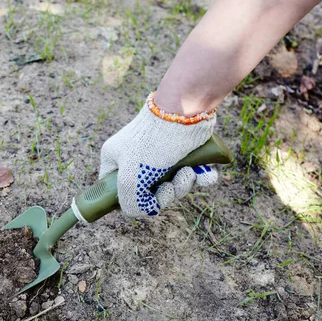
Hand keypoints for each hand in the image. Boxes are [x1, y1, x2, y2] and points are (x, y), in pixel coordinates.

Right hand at [99, 101, 217, 216]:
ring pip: (173, 184)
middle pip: (150, 192)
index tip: (146, 202)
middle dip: (166, 194)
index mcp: (116, 160)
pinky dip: (201, 178)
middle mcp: (137, 157)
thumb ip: (131, 203)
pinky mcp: (185, 150)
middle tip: (171, 185)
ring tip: (188, 173)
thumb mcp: (131, 180)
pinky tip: (205, 174)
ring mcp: (161, 154)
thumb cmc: (151, 145)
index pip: (117, 190)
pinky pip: (193, 174)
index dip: (132, 201)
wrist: (183, 112)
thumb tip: (147, 209)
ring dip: (183, 185)